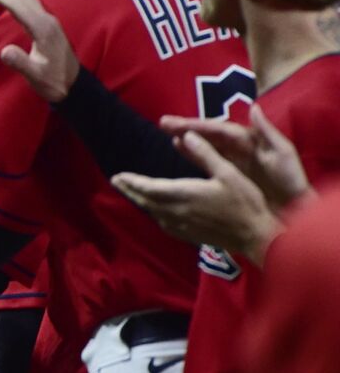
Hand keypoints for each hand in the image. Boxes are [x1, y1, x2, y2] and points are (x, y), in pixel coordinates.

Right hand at [0, 0, 78, 101]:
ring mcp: (47, 18)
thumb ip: (21, 63)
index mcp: (42, 28)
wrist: (73, 85)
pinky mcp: (46, 22)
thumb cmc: (53, 82)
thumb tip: (4, 51)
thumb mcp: (36, 76)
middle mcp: (45, 18)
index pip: (17, 5)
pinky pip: (29, 0)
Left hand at [111, 130, 282, 264]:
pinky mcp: (187, 235)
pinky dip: (154, 212)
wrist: (256, 236)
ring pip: (153, 212)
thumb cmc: (245, 202)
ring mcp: (181, 226)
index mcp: (184, 195)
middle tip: (116, 181)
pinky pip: (163, 222)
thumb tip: (186, 136)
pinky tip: (155, 209)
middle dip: (129, 190)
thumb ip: (205, 155)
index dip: (132, 182)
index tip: (118, 176)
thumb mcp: (228, 173)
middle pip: (145, 201)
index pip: (149, 188)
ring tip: (132, 192)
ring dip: (140, 201)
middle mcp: (176, 212)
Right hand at [160, 104, 310, 209]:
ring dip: (187, 140)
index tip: (177, 121)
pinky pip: (208, 163)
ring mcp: (234, 162)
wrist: (295, 211)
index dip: (198, 124)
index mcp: (250, 141)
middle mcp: (239, 148)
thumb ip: (267, 132)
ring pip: (206, 147)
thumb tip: (254, 107)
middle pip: (209, 135)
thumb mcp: (283, 154)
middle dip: (186, 128)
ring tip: (168, 136)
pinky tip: (181, 150)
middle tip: (162, 123)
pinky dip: (193, 156)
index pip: (219, 128)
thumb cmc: (290, 182)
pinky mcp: (230, 177)